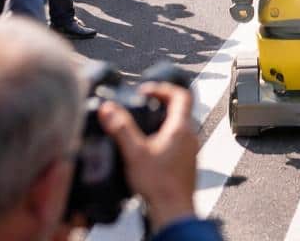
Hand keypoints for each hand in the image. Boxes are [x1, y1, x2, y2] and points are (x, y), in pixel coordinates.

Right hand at [99, 82, 198, 231]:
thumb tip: (109, 109)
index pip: (181, 94)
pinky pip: (177, 142)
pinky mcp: (186, 163)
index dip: (162, 88)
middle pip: (179, 109)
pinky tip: (147, 150)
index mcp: (181, 128)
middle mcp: (190, 137)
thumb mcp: (134, 152)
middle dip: (159, 104)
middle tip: (142, 106)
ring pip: (178, 127)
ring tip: (142, 127)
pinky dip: (164, 138)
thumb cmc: (159, 186)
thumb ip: (121, 129)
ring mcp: (190, 151)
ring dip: (161, 122)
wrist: (173, 211)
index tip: (146, 90)